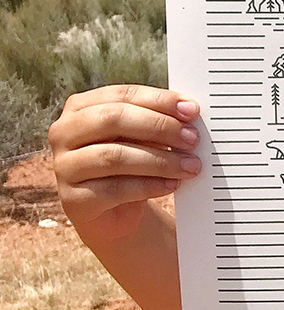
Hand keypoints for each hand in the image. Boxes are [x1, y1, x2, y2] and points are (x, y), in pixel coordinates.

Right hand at [50, 86, 201, 246]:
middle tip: (193, 139)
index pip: (121, 95)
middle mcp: (64, 132)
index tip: (192, 110)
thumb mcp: (141, 140)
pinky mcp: (73, 199)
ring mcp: (64, 166)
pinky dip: (149, 186)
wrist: (113, 213)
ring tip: (190, 166)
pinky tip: (172, 185)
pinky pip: (115, 189)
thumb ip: (157, 123)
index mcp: (80, 108)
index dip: (158, 100)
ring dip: (160, 160)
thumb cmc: (130, 166)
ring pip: (114, 156)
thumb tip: (189, 113)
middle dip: (159, 127)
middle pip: (113, 119)